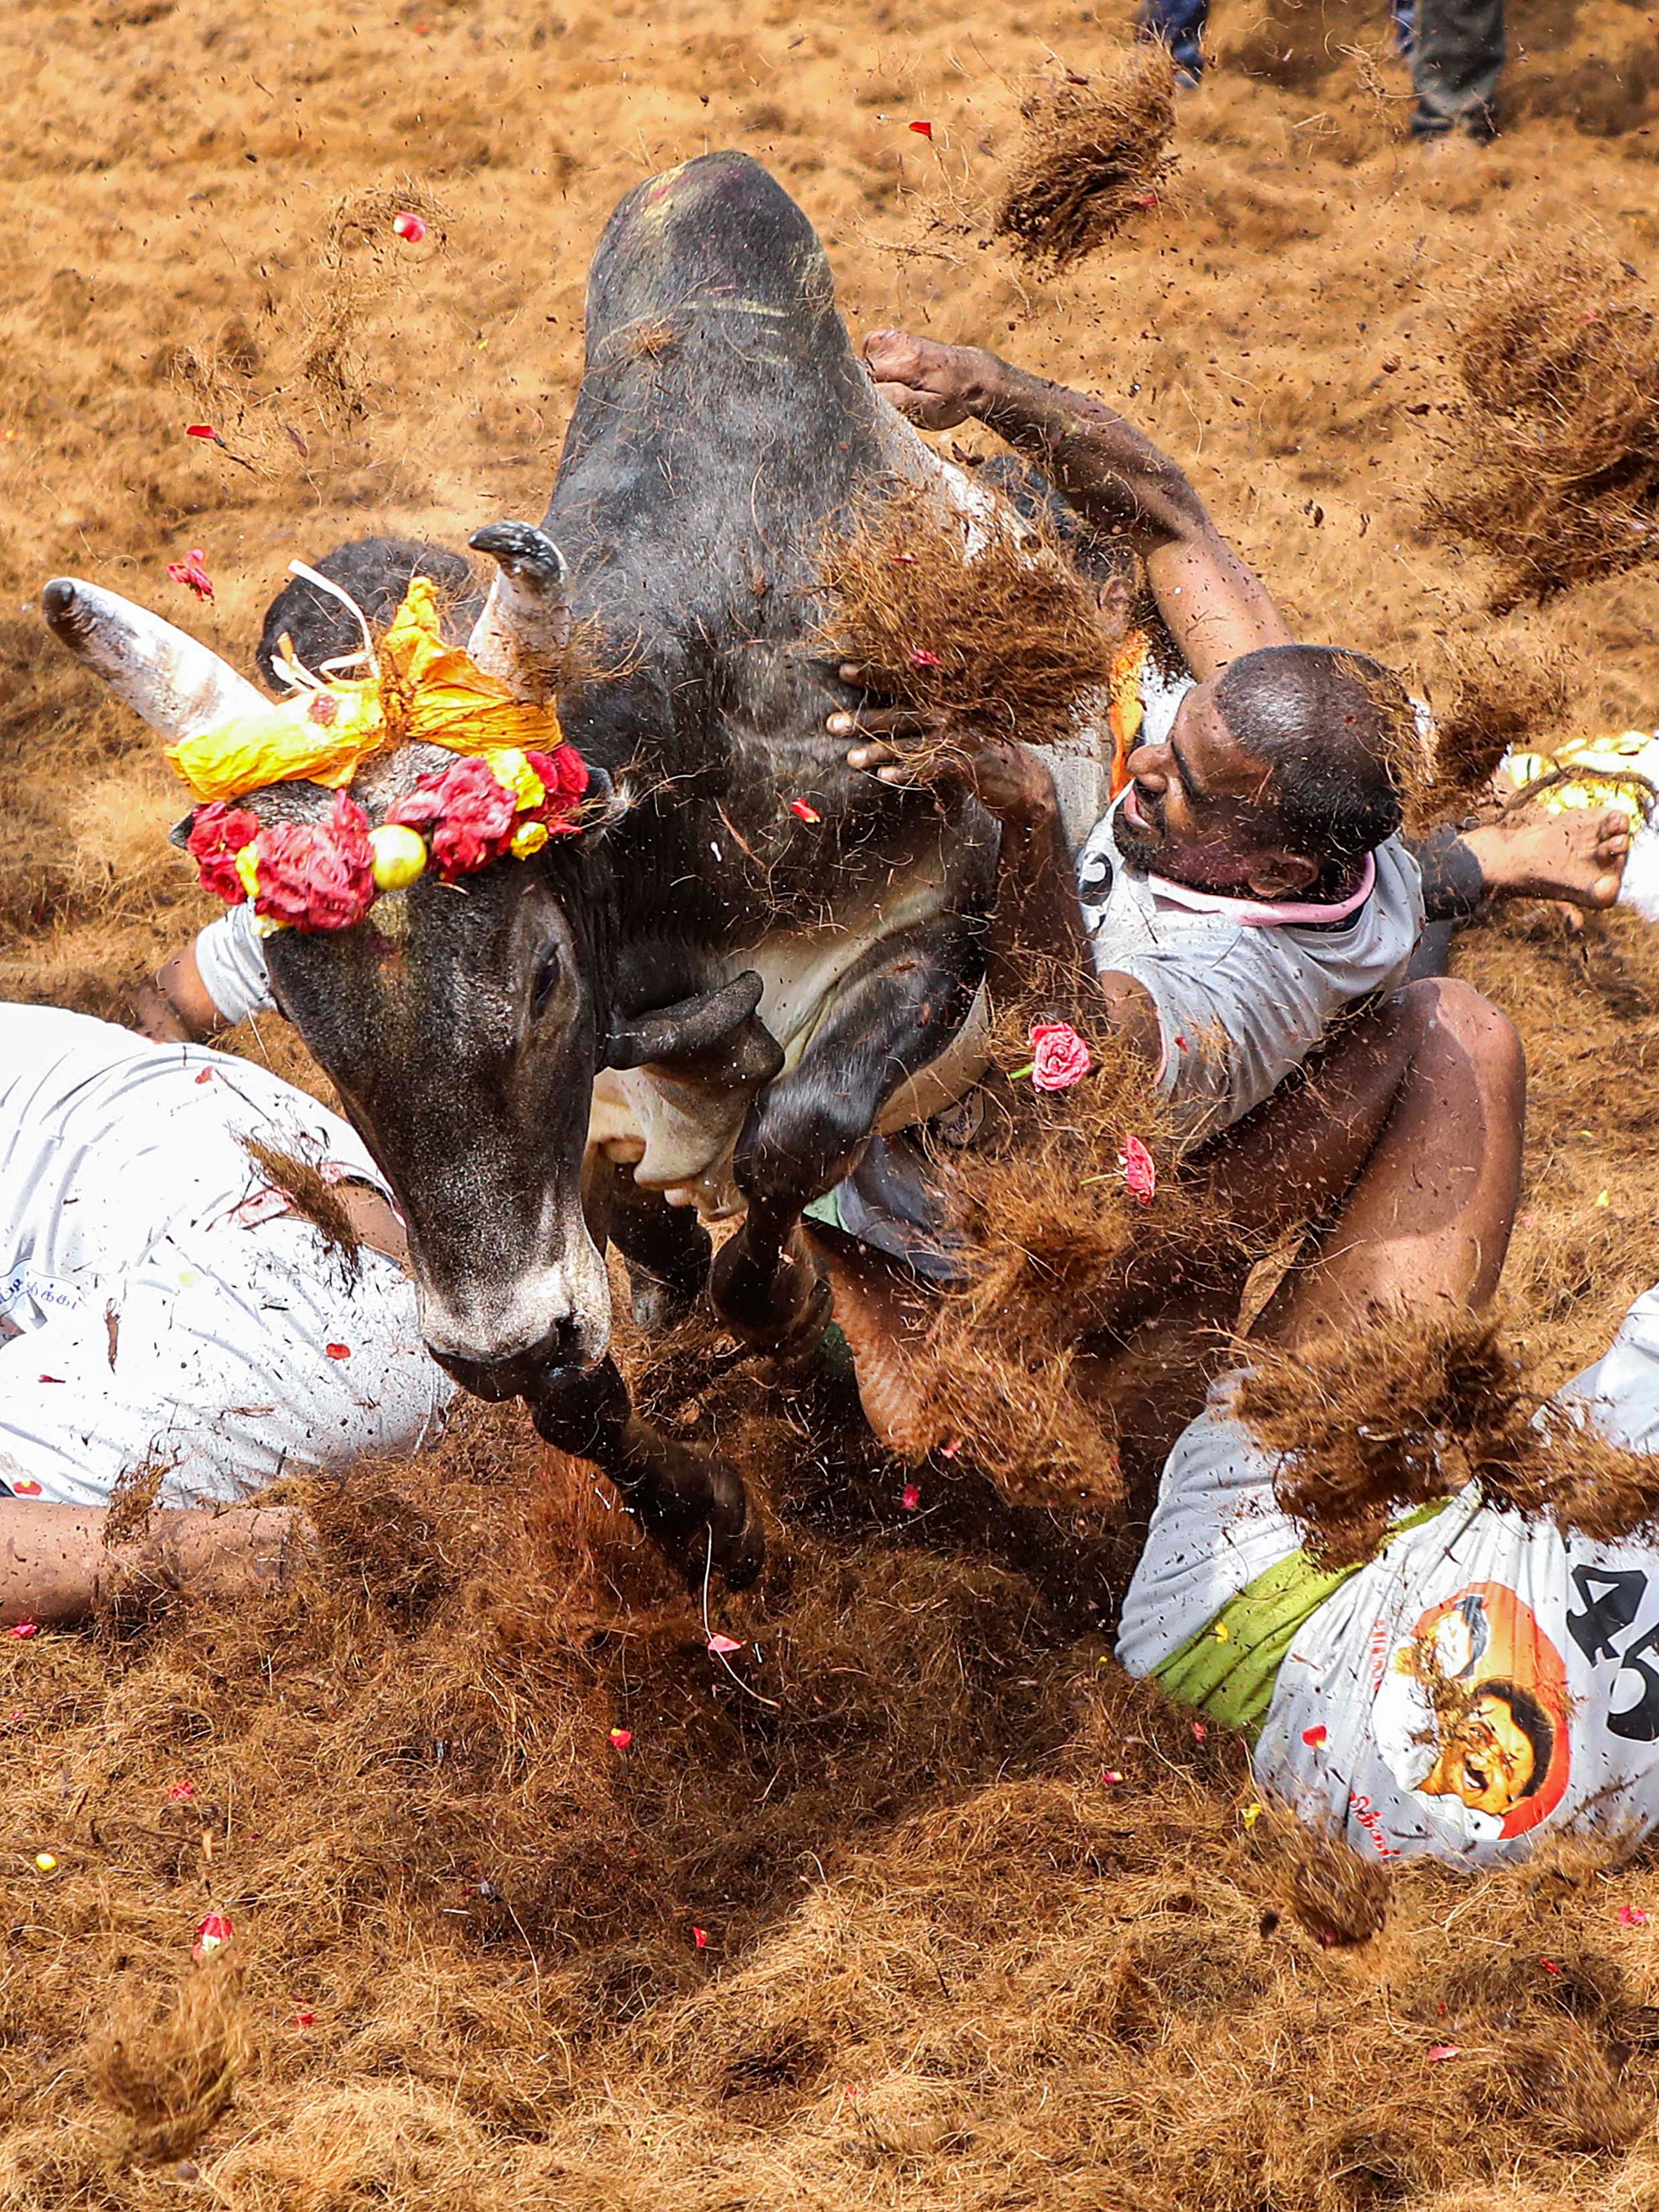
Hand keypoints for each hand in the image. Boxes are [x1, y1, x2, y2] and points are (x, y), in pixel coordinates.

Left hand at [828, 664, 1053, 824]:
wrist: (1023, 782)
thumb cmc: (982, 748)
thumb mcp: (958, 723)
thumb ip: (928, 711)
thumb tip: (885, 709)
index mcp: (947, 694)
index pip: (906, 679)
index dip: (875, 673)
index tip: (843, 670)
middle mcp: (953, 709)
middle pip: (901, 710)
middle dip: (865, 718)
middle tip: (831, 724)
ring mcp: (962, 734)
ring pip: (912, 741)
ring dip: (879, 750)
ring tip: (850, 759)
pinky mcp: (969, 761)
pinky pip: (932, 766)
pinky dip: (908, 771)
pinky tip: (885, 776)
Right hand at [859, 329, 996, 431]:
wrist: (972, 375)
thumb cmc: (951, 399)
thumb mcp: (929, 409)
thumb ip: (897, 400)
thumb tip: (868, 393)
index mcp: (905, 362)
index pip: (862, 380)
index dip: (865, 397)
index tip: (878, 408)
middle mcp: (894, 343)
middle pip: (860, 372)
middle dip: (870, 389)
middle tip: (896, 399)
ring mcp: (890, 336)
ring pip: (863, 364)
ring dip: (874, 380)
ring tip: (900, 386)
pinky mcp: (887, 335)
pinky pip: (869, 354)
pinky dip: (876, 368)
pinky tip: (896, 375)